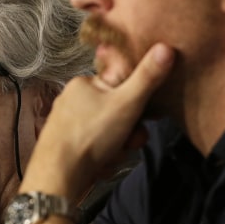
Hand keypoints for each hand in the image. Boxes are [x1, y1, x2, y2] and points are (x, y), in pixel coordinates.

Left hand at [23, 43, 174, 201]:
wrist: (59, 175)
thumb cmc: (90, 135)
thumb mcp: (126, 103)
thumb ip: (147, 77)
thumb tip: (166, 47)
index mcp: (84, 84)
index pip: (120, 85)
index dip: (137, 101)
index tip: (145, 114)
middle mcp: (73, 101)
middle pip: (117, 112)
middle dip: (129, 131)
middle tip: (129, 141)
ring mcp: (68, 124)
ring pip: (109, 133)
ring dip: (118, 147)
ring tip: (112, 155)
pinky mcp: (67, 145)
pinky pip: (96, 148)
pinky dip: (103, 157)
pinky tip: (101, 164)